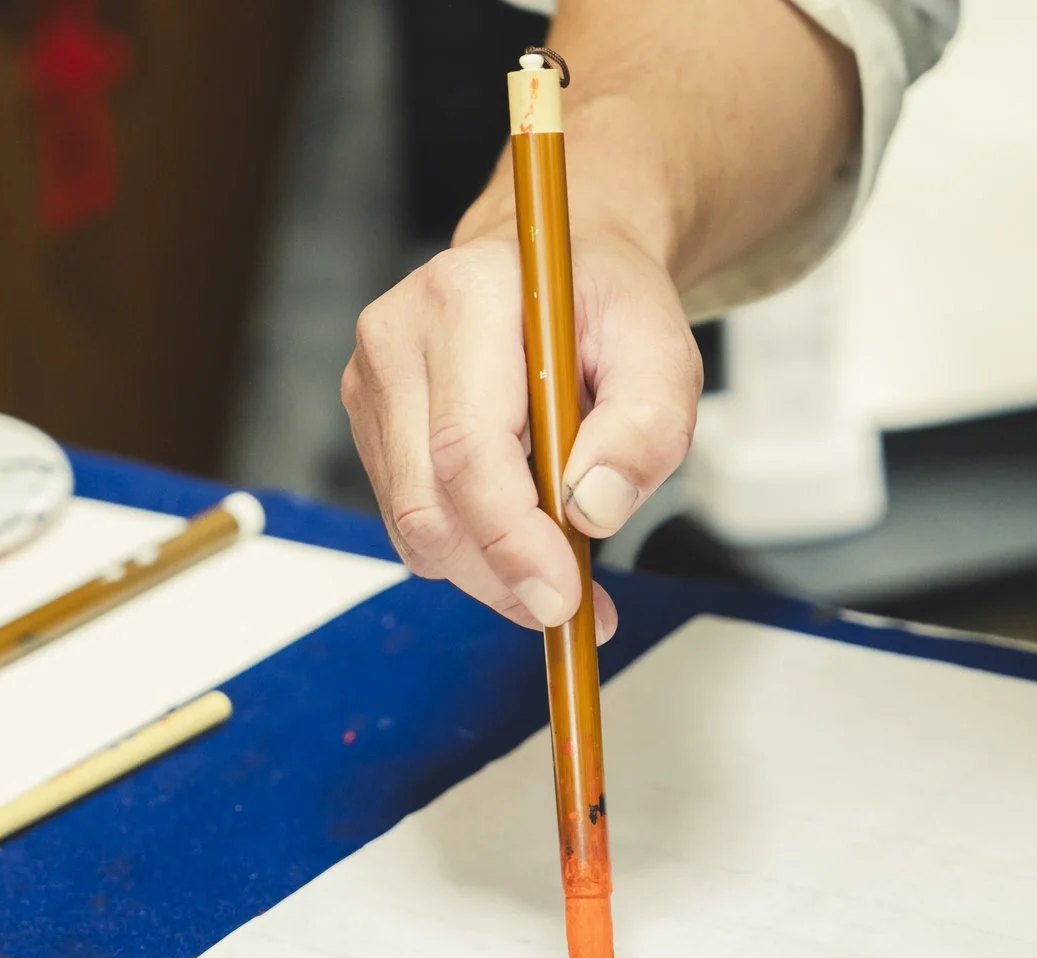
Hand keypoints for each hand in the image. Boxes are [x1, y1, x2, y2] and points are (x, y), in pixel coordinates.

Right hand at [340, 220, 701, 639]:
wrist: (554, 275)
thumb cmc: (605, 307)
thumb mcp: (664, 352)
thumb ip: (646, 427)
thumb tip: (594, 508)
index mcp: (466, 295)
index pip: (466, 447)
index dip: (512, 538)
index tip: (563, 595)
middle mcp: (397, 335)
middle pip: (428, 503)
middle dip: (502, 574)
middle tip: (572, 602)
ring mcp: (372, 384)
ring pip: (415, 527)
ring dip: (490, 570)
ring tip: (559, 559)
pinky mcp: (372, 427)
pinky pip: (412, 523)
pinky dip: (471, 552)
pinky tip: (521, 532)